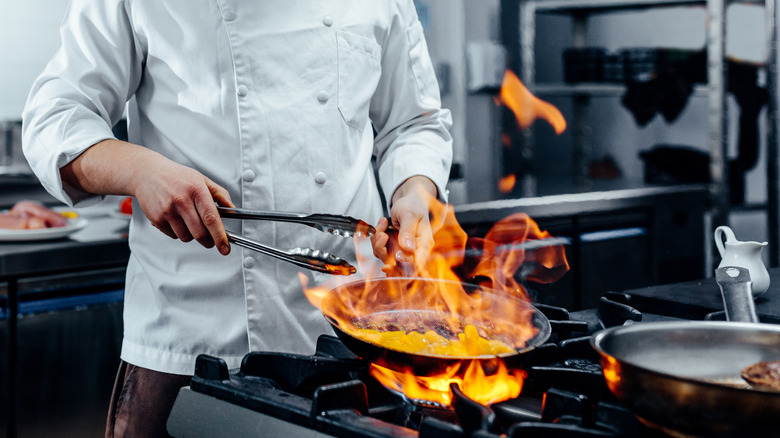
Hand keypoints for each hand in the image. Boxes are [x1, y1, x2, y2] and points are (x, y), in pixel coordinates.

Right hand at [60, 139, 233, 254]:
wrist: (146, 173)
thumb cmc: (176, 176)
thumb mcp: (201, 179)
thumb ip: (219, 193)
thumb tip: (232, 208)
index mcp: (196, 190)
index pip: (211, 218)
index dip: (220, 236)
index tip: (225, 247)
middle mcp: (181, 201)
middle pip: (199, 233)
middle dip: (208, 241)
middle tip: (211, 240)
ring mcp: (168, 211)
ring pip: (186, 237)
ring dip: (191, 235)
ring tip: (188, 220)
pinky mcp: (157, 219)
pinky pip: (173, 235)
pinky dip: (178, 232)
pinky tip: (176, 219)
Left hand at [371, 176, 438, 272]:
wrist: (409, 203)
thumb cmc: (413, 207)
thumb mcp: (410, 214)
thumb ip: (408, 231)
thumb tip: (409, 249)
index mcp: (424, 244)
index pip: (417, 263)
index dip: (404, 264)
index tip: (392, 259)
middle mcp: (413, 251)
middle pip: (398, 266)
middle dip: (384, 251)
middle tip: (381, 234)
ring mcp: (401, 251)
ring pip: (384, 257)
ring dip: (378, 241)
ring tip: (383, 223)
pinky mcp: (392, 249)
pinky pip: (379, 250)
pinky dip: (376, 238)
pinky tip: (382, 225)